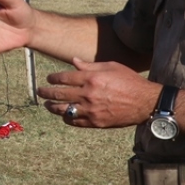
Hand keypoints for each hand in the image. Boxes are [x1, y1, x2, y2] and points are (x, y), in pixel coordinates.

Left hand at [37, 58, 160, 127]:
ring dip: (51, 107)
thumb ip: (90, 66)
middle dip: (46, 92)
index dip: (53, 78)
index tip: (49, 79)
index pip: (64, 78)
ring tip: (47, 104)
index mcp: (92, 78)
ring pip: (63, 110)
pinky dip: (66, 117)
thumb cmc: (129, 81)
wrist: (145, 102)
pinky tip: (63, 114)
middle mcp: (89, 94)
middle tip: (40, 91)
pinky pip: (74, 121)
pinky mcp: (95, 122)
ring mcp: (91, 110)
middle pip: (59, 94)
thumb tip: (74, 61)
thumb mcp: (111, 67)